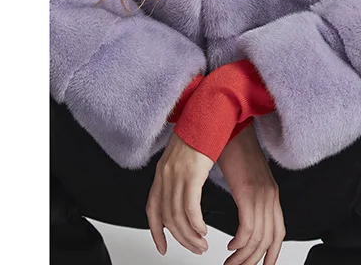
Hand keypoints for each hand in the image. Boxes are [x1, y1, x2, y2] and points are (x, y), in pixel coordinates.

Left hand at [146, 131, 213, 256]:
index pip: (152, 209)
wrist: (208, 111)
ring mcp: (177, 173)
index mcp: (162, 171)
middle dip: (181, 239)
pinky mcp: (192, 172)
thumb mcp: (184, 156)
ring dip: (191, 236)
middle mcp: (166, 174)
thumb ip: (180, 173)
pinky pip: (190, 207)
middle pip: (167, 217)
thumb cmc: (201, 130)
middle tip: (194, 248)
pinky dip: (196, 223)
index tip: (162, 247)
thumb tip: (184, 192)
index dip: (156, 232)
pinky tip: (203, 229)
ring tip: (202, 244)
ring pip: (178, 216)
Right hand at [217, 124, 284, 264]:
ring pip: (258, 238)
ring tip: (229, 262)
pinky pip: (248, 228)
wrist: (231, 126)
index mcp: (271, 193)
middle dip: (252, 260)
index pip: (279, 232)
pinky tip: (230, 244)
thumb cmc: (234, 149)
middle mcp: (270, 195)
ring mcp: (261, 193)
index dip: (272, 254)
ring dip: (242, 256)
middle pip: (268, 240)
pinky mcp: (248, 191)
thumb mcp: (248, 178)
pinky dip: (239, 242)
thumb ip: (251, 197)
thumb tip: (245, 217)